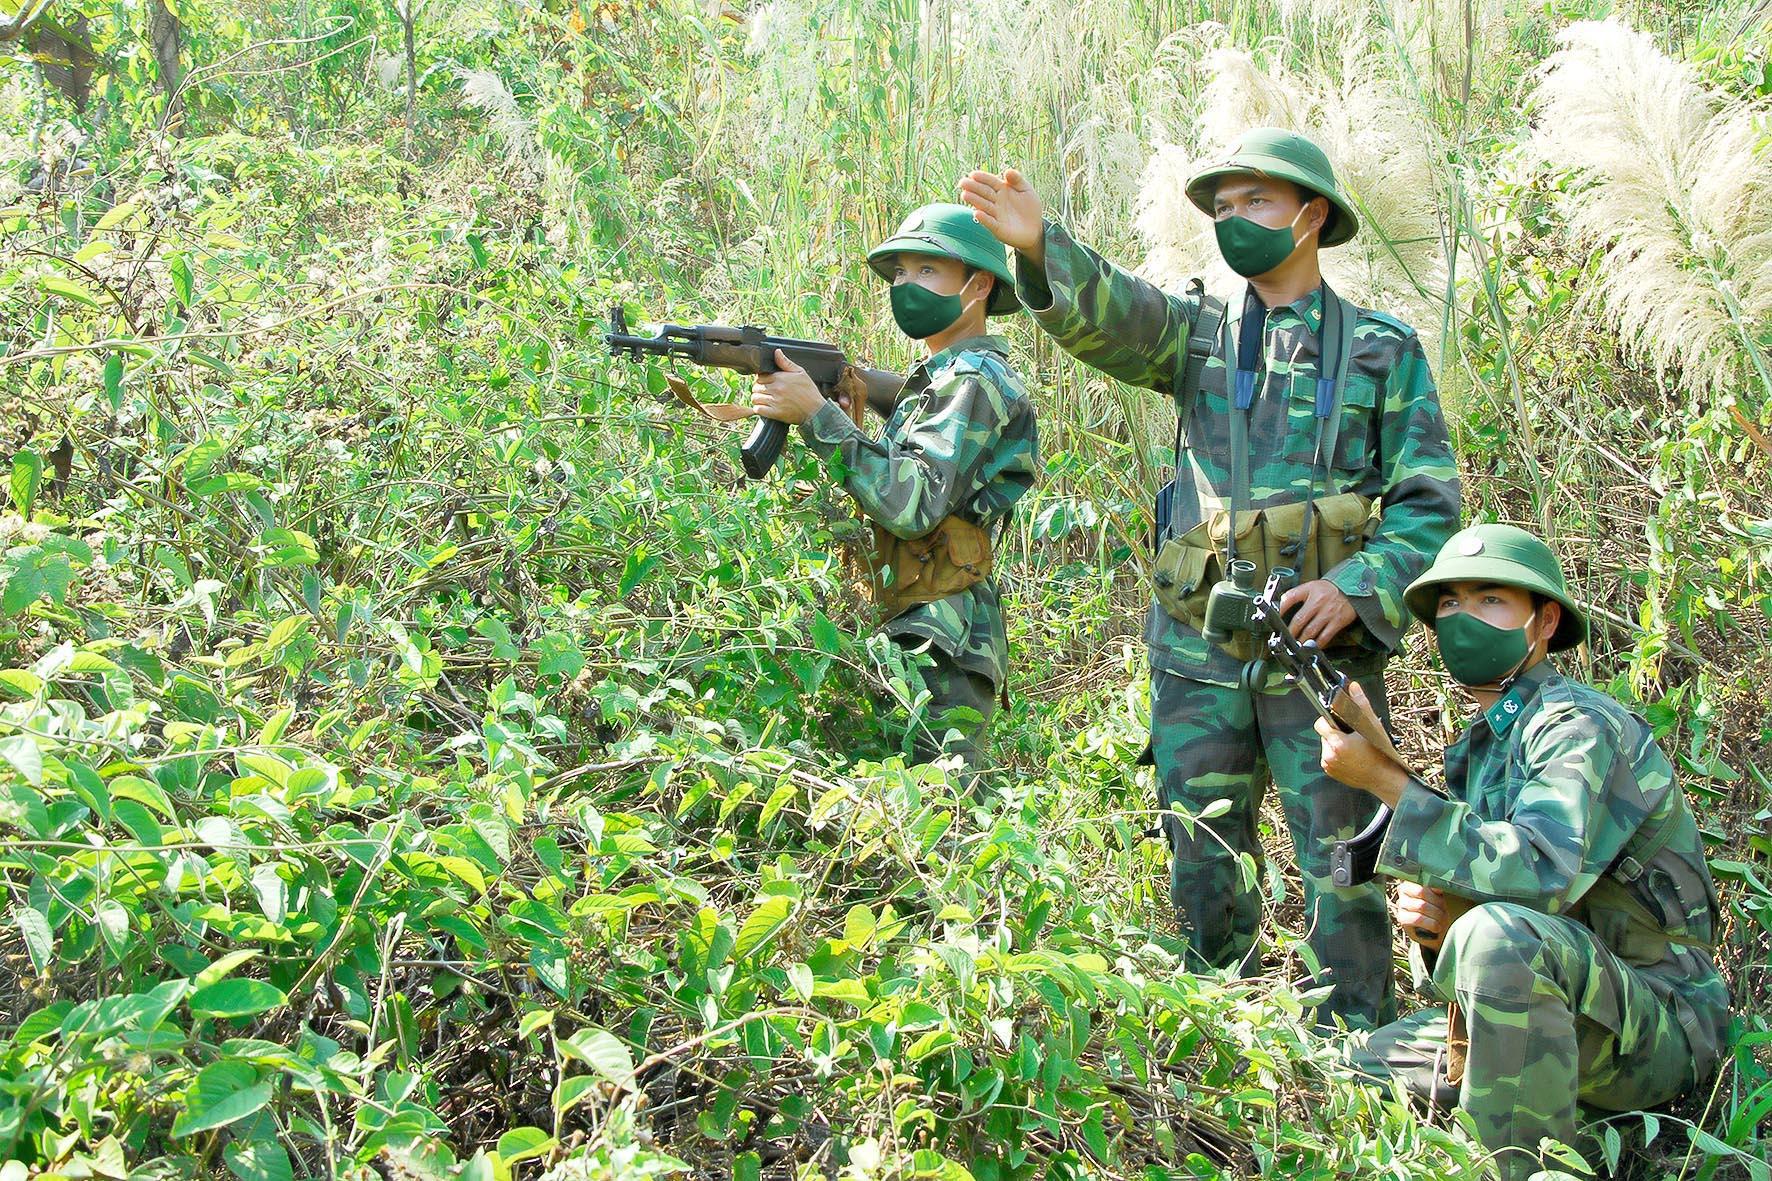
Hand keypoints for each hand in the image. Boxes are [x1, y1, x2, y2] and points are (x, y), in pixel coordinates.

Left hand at [749, 350, 824, 424]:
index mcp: (781, 378)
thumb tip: (777, 352)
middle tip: (765, 392)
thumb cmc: (809, 392)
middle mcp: (777, 389)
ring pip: (755, 398)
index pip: (760, 377)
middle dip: (759, 389)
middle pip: (756, 387)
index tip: (766, 383)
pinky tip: (765, 408)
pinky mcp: (775, 413)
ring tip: (764, 400)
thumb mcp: (801, 373)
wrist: (816, 410)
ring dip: (758, 399)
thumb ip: (786, 362)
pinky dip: (759, 409)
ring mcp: (775, 401)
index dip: (761, 380)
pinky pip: (758, 409)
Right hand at [957, 168, 1044, 265]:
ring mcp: (996, 215)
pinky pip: (990, 223)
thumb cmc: (1029, 208)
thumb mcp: (1026, 190)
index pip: (990, 182)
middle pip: (983, 193)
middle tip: (962, 182)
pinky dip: (984, 218)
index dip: (982, 178)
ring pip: (984, 206)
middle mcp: (996, 202)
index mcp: (1002, 190)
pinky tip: (976, 213)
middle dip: (973, 187)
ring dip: (974, 201)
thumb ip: (1017, 180)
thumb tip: (1007, 171)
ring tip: (965, 195)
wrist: (1034, 229)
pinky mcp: (998, 229)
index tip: (973, 174)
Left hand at [1279, 578, 1356, 645]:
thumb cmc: (1329, 589)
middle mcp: (1318, 601)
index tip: (1273, 620)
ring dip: (1301, 640)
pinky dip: (1318, 643)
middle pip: (1299, 620)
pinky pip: (1325, 636)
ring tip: (1296, 646)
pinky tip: (1312, 647)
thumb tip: (1280, 606)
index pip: (1290, 598)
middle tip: (1285, 639)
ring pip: (1311, 630)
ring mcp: (1328, 612)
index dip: (1279, 609)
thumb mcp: (1312, 586)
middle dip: (1290, 632)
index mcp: (1309, 590)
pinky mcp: (1338, 621)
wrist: (1353, 588)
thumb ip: (1297, 594)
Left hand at [1314, 682, 1407, 804]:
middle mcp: (1329, 755)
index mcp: (1337, 743)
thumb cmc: (1380, 753)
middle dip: (1336, 732)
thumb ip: (1360, 705)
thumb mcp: (1372, 726)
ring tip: (1353, 747)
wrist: (1384, 779)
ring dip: (1336, 744)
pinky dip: (1337, 755)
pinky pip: (1329, 757)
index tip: (1340, 721)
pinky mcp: (1331, 773)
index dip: (1329, 720)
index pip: (1320, 724)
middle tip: (1352, 736)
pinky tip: (1351, 757)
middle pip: (1325, 734)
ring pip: (1327, 746)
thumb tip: (1353, 687)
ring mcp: (1329, 765)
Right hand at [1393, 880, 1449, 950]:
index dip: (1434, 885)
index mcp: (1414, 880)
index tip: (1442, 892)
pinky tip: (1437, 927)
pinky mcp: (1402, 918)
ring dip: (1437, 915)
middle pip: (1422, 891)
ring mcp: (1402, 904)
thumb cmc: (1439, 911)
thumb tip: (1439, 886)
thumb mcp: (1441, 897)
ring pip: (1421, 905)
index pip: (1421, 878)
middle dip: (1438, 902)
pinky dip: (1431, 924)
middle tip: (1445, 910)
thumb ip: (1439, 889)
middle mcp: (1403, 890)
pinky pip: (1417, 918)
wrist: (1436, 932)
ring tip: (1442, 920)